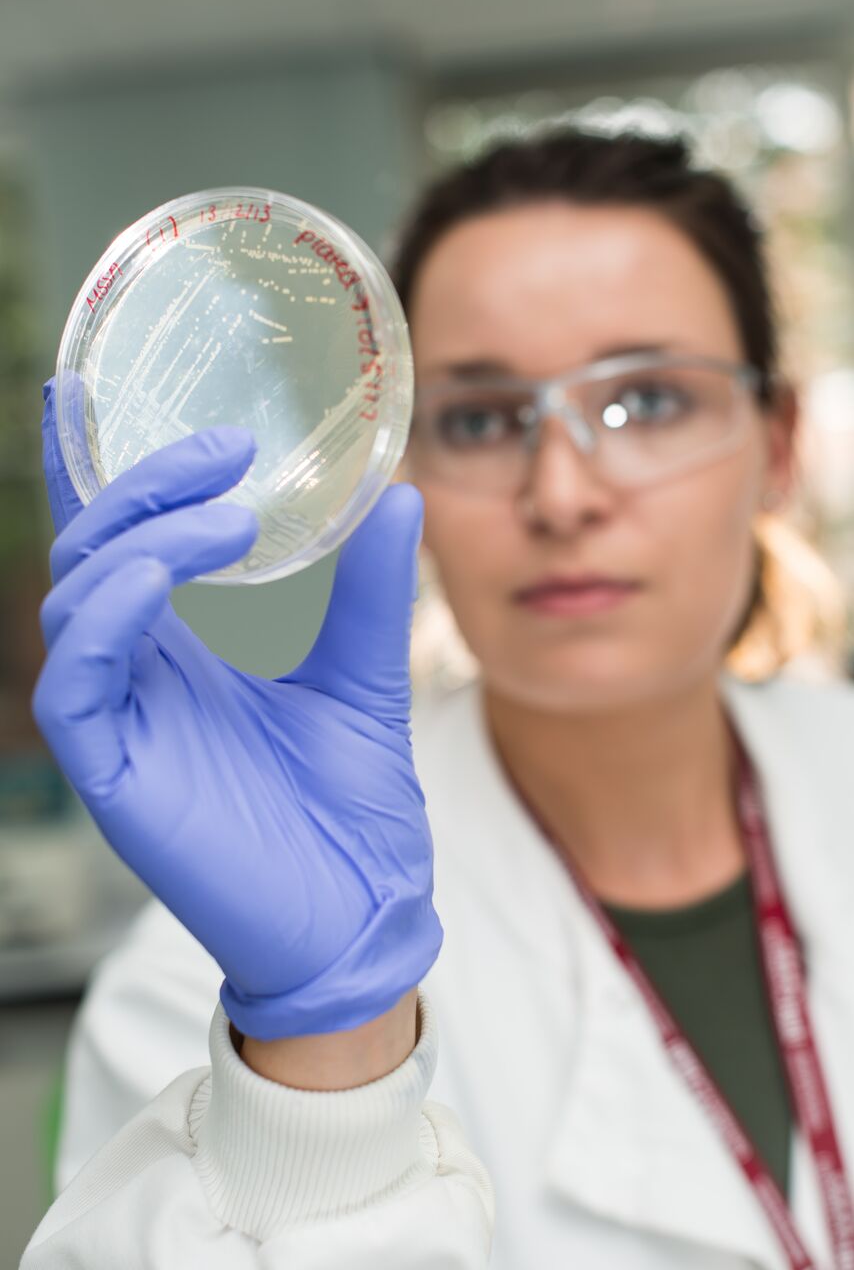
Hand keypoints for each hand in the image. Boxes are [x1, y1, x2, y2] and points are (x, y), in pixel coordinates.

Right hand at [33, 378, 442, 1038]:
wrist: (363, 913)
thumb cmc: (351, 807)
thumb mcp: (364, 677)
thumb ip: (370, 591)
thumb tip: (396, 493)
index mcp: (182, 653)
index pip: (121, 545)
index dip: (95, 472)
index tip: (88, 392)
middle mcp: (140, 678)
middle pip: (92, 554)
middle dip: (140, 488)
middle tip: (224, 451)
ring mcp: (122, 724)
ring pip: (76, 603)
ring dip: (139, 541)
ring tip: (223, 517)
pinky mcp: (115, 774)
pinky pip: (77, 682)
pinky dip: (108, 617)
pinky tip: (155, 577)